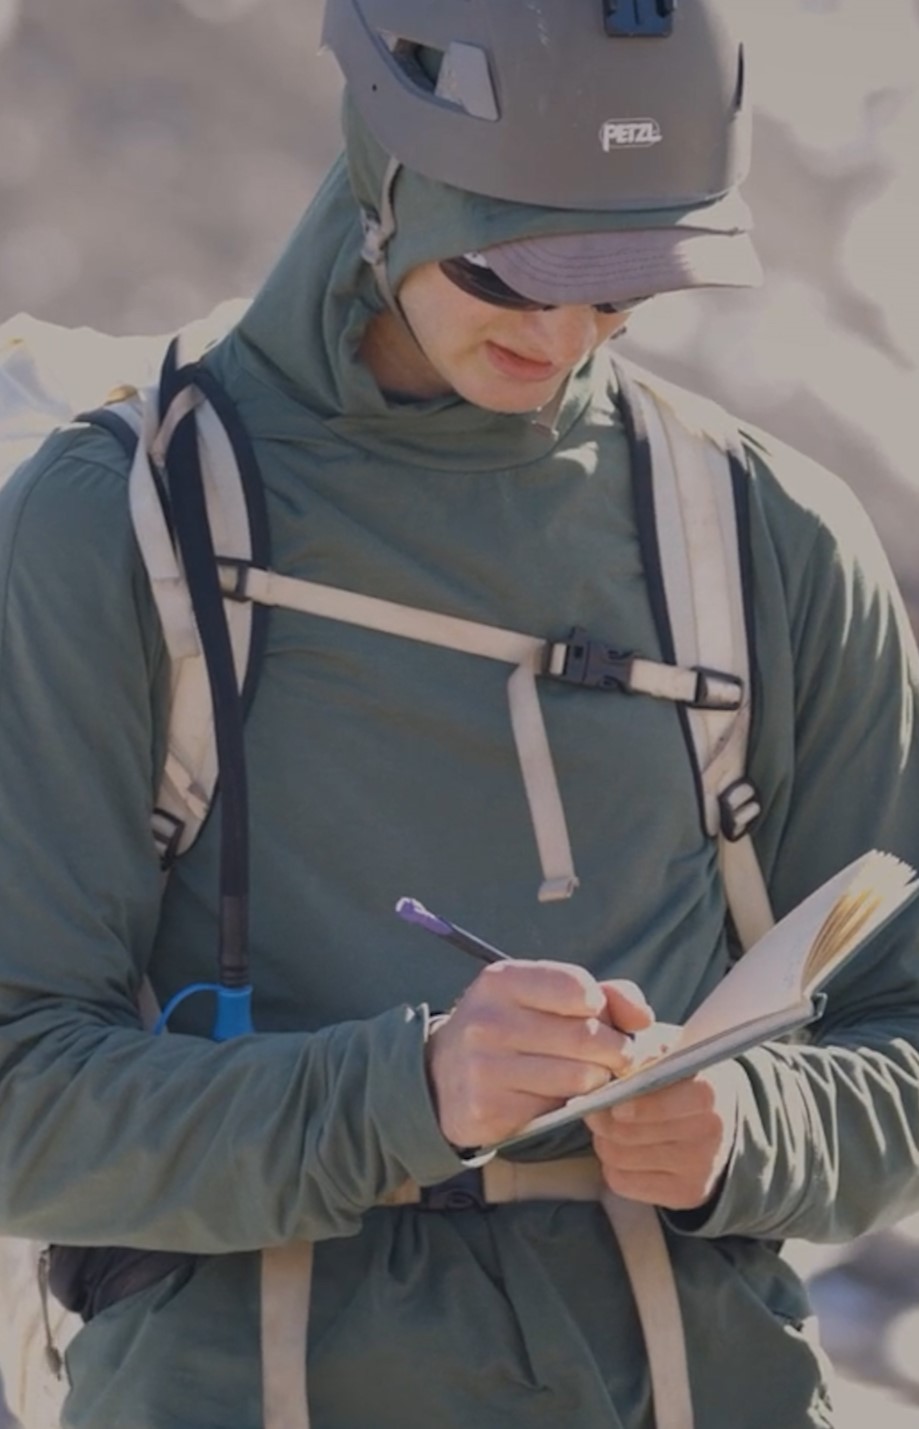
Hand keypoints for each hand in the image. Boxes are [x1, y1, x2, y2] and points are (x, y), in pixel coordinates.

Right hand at [426, 961, 652, 1148]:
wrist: (443, 1076)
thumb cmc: (510, 1027)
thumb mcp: (545, 997)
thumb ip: (605, 995)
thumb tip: (644, 1017)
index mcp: (502, 981)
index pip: (577, 988)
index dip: (603, 1005)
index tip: (600, 1015)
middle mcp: (488, 1020)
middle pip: (585, 1036)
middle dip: (616, 1049)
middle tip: (617, 1056)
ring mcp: (485, 1067)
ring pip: (578, 1076)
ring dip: (598, 1079)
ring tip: (590, 1074)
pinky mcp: (489, 1109)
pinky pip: (558, 1108)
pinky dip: (571, 1104)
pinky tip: (559, 1095)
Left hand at [586, 1059, 744, 1210]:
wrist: (722, 1119)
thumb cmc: (683, 1078)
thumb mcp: (669, 1051)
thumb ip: (645, 1054)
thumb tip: (618, 1073)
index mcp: (708, 1091)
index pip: (661, 1104)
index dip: (633, 1105)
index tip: (614, 1103)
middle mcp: (709, 1133)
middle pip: (630, 1133)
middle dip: (603, 1120)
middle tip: (595, 1109)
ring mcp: (699, 1167)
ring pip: (621, 1157)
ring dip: (604, 1140)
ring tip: (608, 1126)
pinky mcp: (686, 1193)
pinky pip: (623, 1182)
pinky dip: (613, 1165)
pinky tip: (623, 1149)